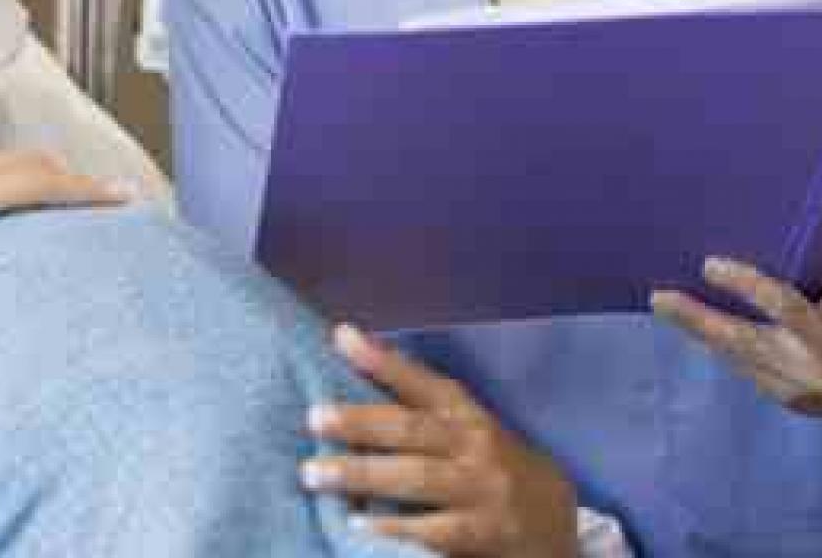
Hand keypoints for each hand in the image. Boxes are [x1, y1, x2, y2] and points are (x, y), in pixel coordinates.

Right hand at [0, 143, 123, 314]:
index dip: (18, 180)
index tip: (46, 197)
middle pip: (10, 163)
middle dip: (53, 179)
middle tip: (94, 197)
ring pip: (32, 170)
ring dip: (75, 185)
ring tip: (115, 199)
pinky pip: (39, 186)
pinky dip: (79, 192)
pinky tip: (113, 202)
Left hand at [303, 324, 577, 556]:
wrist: (558, 523)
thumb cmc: (490, 467)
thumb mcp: (464, 428)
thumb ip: (414, 399)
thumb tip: (349, 346)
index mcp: (464, 415)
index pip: (421, 382)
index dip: (383, 359)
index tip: (341, 337)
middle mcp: (475, 446)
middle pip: (411, 429)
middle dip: (360, 423)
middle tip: (313, 419)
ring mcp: (482, 491)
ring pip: (418, 478)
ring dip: (364, 474)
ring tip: (316, 473)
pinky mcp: (486, 535)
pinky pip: (437, 532)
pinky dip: (397, 530)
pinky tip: (360, 530)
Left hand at [652, 256, 821, 414]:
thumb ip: (814, 281)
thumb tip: (798, 240)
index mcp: (820, 336)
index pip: (781, 307)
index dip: (745, 285)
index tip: (708, 265)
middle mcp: (807, 366)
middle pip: (742, 340)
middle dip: (696, 319)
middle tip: (658, 298)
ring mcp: (797, 389)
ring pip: (737, 358)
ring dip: (701, 332)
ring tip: (666, 306)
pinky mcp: (791, 401)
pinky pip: (748, 369)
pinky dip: (723, 348)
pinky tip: (697, 330)